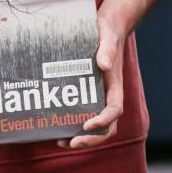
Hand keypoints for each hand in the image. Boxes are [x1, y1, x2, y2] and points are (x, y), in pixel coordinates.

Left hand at [69, 15, 127, 148]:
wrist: (105, 29)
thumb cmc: (107, 33)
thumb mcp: (108, 38)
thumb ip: (107, 49)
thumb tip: (103, 65)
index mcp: (115, 86)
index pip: (114, 110)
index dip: (102, 121)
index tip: (86, 125)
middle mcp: (107, 96)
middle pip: (107, 127)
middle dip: (91, 139)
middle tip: (71, 143)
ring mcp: (96, 98)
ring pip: (95, 127)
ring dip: (81, 138)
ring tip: (61, 142)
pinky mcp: (85, 96)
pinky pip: (81, 117)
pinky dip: (72, 127)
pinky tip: (56, 129)